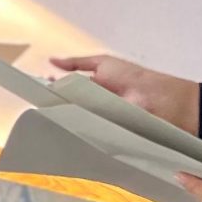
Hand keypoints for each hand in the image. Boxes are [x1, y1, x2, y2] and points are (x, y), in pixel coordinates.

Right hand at [51, 53, 198, 135]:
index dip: (53, 94)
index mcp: (94, 88)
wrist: (164, 103)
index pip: (67, 93)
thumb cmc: (135, 79)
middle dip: (56, 111)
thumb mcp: (104, 64)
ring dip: (68, 125)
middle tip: (40, 114)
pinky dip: (82, 138)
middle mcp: (96, 107)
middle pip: (70, 110)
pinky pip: (92, 139)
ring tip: (50, 126)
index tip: (37, 98)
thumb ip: (77, 64)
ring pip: (78, 125)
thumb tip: (52, 61)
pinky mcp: (109, 139)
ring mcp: (102, 124)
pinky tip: (68, 138)